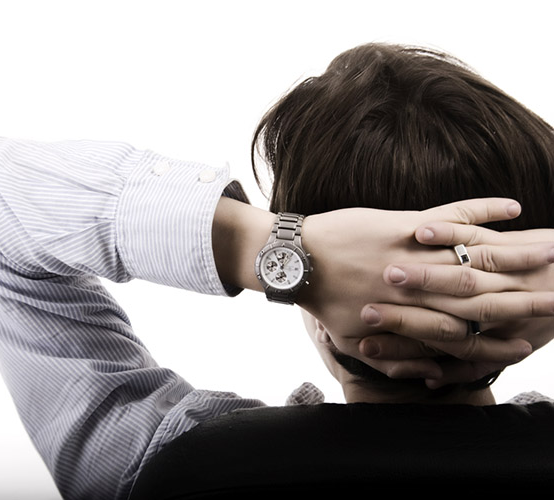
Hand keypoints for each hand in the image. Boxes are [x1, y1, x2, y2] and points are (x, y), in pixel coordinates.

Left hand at [296, 198, 550, 379]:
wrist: (296, 259)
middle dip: (528, 297)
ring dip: (520, 252)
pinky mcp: (408, 222)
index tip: (527, 346)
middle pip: (486, 294)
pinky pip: (455, 213)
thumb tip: (423, 374)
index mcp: (411, 319)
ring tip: (553, 251)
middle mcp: (423, 287)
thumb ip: (390, 358)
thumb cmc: (322, 302)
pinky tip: (512, 207)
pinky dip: (484, 209)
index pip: (469, 337)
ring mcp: (418, 253)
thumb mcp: (353, 341)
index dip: (500, 343)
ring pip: (479, 253)